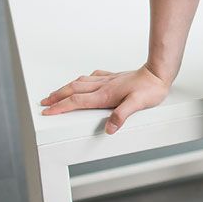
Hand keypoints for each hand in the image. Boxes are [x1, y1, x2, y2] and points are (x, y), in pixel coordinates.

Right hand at [39, 65, 170, 134]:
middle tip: (44, 102)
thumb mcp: (137, 104)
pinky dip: (83, 80)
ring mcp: (108, 81)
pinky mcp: (114, 77)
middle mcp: (103, 86)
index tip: (47, 111)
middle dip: (57, 97)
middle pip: (73, 90)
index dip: (60, 107)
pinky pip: (93, 77)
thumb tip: (109, 129)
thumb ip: (121, 116)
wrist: (158, 72)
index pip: (76, 101)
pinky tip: (84, 80)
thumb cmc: (150, 89)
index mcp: (104, 95)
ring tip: (57, 92)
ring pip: (80, 83)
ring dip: (66, 88)